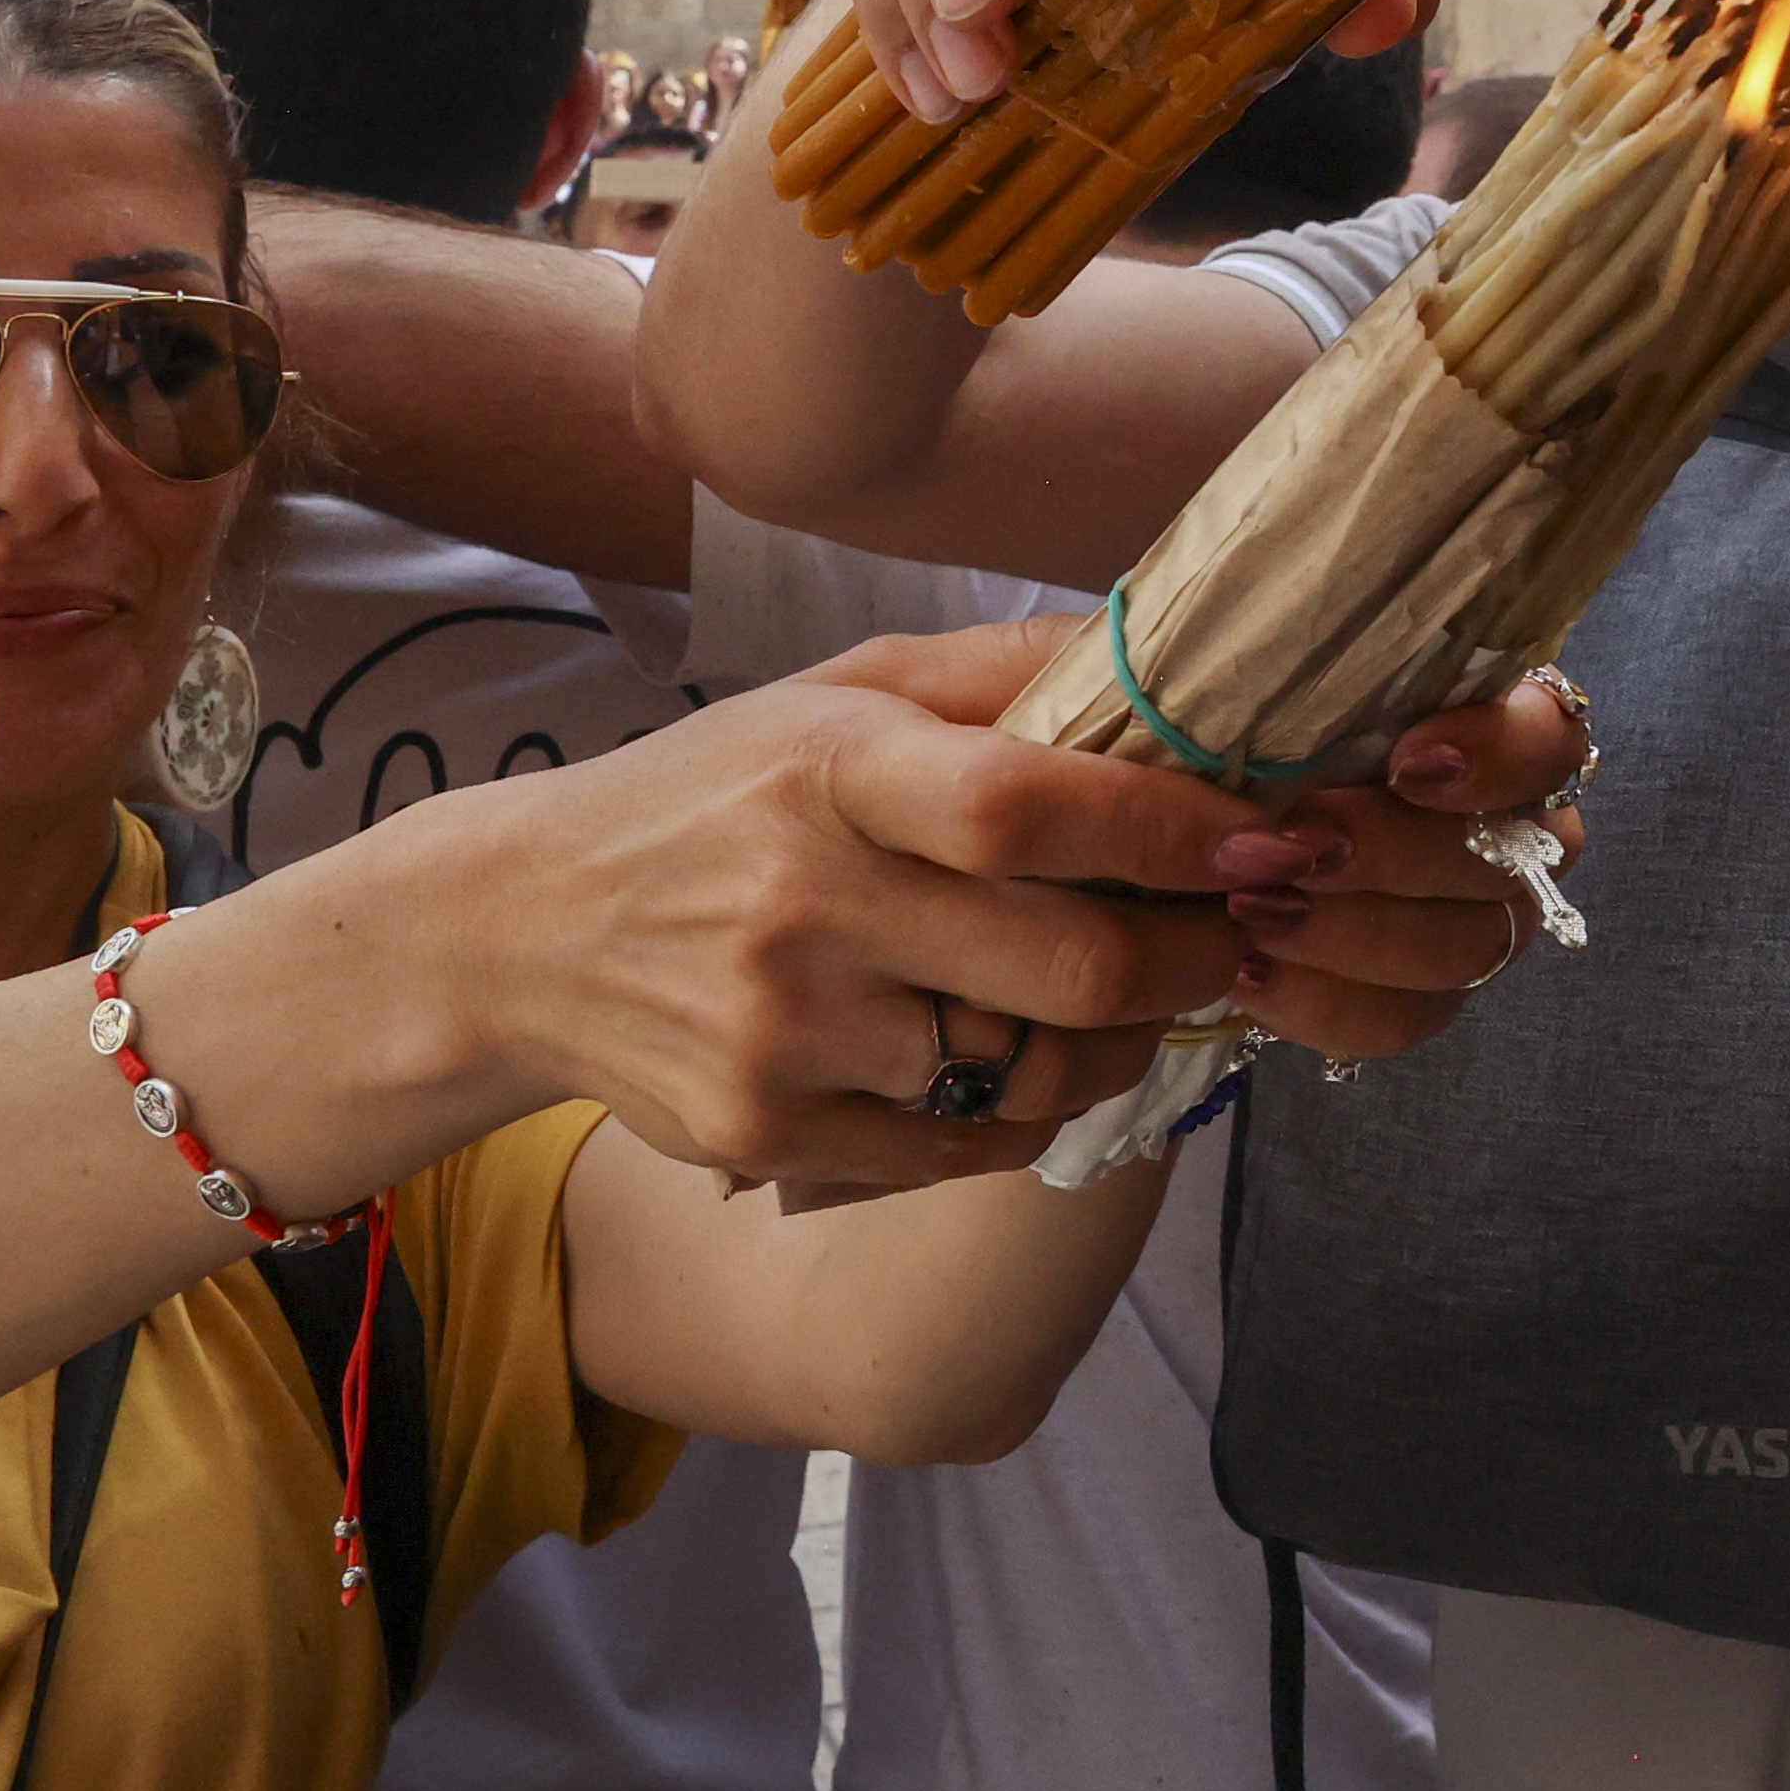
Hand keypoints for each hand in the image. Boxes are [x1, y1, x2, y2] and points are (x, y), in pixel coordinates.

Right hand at [442, 624, 1585, 1193]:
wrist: (521, 928)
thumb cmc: (722, 791)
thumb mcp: (842, 691)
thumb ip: (1005, 671)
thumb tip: (1176, 646)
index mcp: (833, 768)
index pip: (1034, 805)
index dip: (1176, 832)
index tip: (1268, 836)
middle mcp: (805, 903)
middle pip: (1069, 967)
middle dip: (1194, 958)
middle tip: (1239, 933)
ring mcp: (784, 1033)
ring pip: (1036, 1068)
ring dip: (1126, 1040)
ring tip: (1141, 996)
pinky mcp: (765, 1132)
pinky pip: (968, 1144)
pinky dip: (1035, 1106)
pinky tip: (1036, 1055)